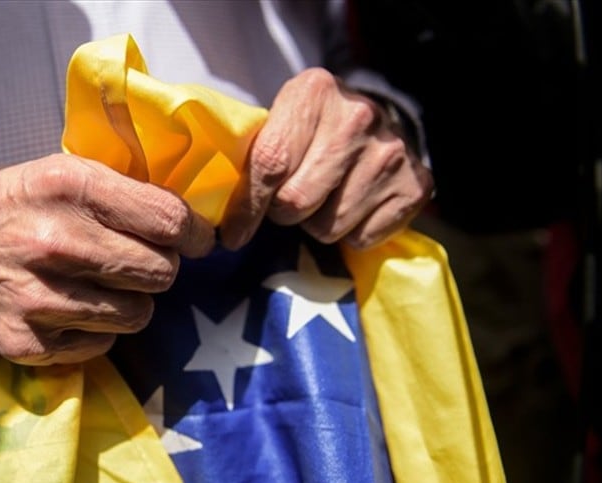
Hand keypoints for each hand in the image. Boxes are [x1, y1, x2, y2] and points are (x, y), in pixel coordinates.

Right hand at [0, 154, 213, 364]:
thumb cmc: (12, 202)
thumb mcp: (61, 171)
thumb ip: (122, 190)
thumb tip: (192, 219)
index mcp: (70, 186)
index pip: (168, 220)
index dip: (194, 233)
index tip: (195, 239)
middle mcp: (54, 241)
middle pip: (161, 271)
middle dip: (160, 266)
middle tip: (138, 261)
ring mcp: (37, 297)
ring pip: (138, 314)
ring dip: (130, 301)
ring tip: (101, 285)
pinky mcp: (24, 342)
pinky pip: (102, 345)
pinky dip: (97, 330)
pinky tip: (70, 307)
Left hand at [220, 68, 433, 249]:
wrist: (383, 117)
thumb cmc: (314, 127)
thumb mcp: (281, 121)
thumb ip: (252, 155)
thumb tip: (218, 219)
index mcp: (313, 92)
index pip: (269, 164)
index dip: (246, 208)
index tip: (232, 235)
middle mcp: (357, 116)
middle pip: (296, 202)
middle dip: (284, 212)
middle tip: (293, 199)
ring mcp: (391, 152)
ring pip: (328, 227)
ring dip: (318, 223)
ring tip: (328, 197)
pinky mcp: (416, 186)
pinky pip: (362, 239)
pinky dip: (352, 232)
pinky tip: (356, 204)